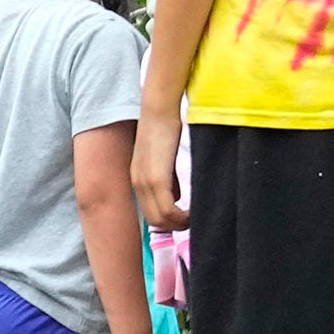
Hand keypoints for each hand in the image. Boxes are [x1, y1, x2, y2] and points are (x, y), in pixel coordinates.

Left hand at [136, 106, 185, 230]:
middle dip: (175, 226)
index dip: (169, 220)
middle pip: (155, 221)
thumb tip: (177, 195)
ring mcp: (145, 182)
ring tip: (195, 217)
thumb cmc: (165, 126)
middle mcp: (138, 183)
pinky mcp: (156, 178)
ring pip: (161, 219)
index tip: (185, 218)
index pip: (150, 212)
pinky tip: (193, 211)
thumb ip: (167, 177)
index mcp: (138, 178)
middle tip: (193, 221)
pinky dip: (182, 217)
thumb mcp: (163, 157)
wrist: (159, 108)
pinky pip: (169, 210)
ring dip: (180, 223)